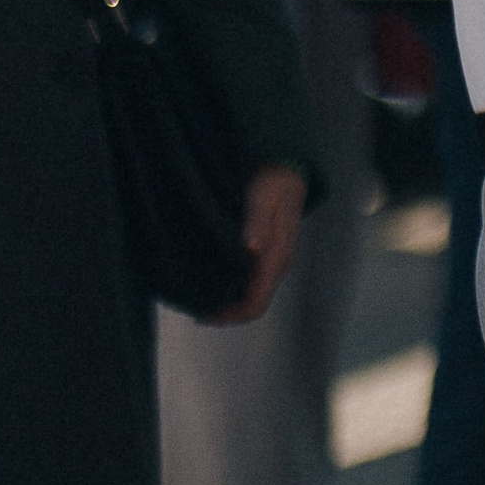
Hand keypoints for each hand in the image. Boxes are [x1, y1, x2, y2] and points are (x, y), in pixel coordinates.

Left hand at [207, 166, 307, 324]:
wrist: (289, 169)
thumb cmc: (273, 182)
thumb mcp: (261, 197)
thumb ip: (256, 222)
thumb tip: (251, 248)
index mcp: (276, 258)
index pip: (256, 302)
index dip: (231, 315)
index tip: (203, 315)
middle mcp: (277, 265)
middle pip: (253, 303)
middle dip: (227, 312)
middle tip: (195, 308)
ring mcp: (274, 260)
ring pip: (252, 293)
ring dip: (229, 300)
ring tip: (201, 295)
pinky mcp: (268, 253)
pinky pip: (251, 280)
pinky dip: (233, 286)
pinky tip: (215, 277)